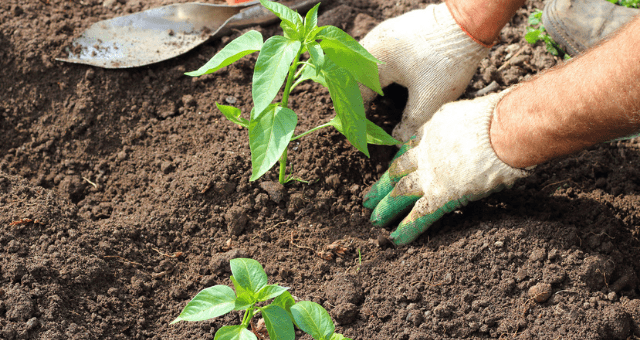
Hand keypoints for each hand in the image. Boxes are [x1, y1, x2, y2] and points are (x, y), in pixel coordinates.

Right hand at [360, 3, 489, 141]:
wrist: (469, 24)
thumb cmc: (448, 62)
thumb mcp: (429, 100)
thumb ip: (409, 123)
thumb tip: (398, 139)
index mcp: (375, 60)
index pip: (357, 92)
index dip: (356, 113)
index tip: (358, 130)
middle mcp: (375, 42)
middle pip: (354, 74)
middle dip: (356, 97)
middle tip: (359, 117)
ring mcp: (386, 33)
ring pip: (364, 61)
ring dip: (364, 81)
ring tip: (367, 100)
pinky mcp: (398, 29)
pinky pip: (377, 51)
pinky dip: (375, 68)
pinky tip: (383, 79)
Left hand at [363, 91, 529, 244]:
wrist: (504, 128)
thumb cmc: (501, 118)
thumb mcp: (475, 115)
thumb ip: (470, 128)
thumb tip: (484, 135)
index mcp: (435, 129)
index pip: (412, 147)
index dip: (400, 161)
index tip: (392, 169)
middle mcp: (427, 151)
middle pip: (399, 170)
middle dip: (383, 185)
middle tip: (369, 197)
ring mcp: (432, 173)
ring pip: (401, 192)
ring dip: (387, 207)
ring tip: (374, 221)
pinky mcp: (442, 193)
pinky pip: (421, 213)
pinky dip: (408, 228)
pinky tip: (395, 239)